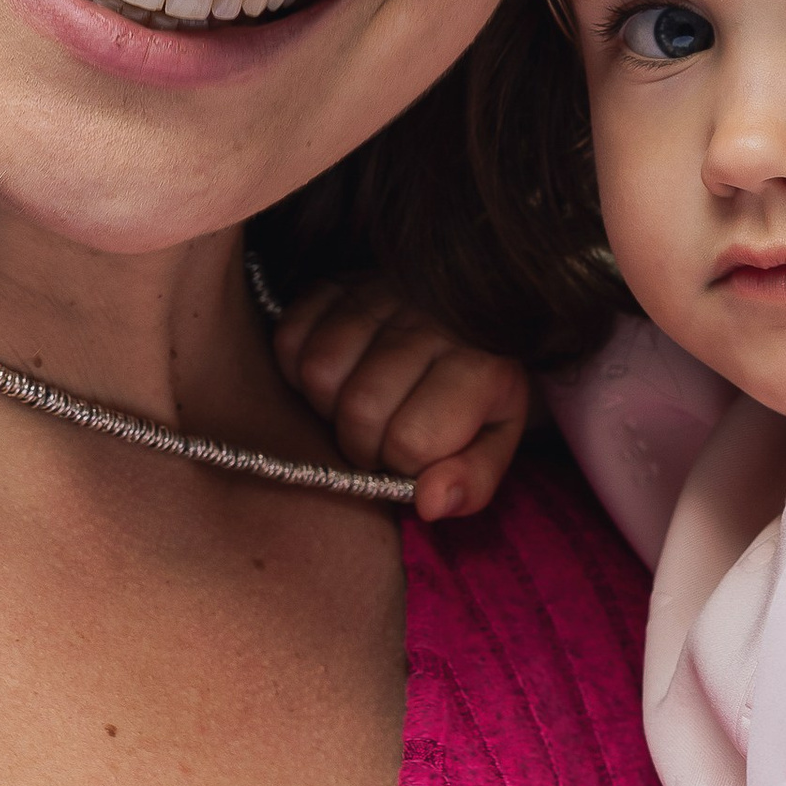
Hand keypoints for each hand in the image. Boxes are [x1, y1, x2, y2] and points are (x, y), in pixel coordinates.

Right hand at [277, 279, 529, 522]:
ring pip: (319, 371)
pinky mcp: (338, 282)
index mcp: (478, 366)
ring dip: (326, 408)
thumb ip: (474, 479)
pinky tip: (334, 377)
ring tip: (354, 409)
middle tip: (378, 440)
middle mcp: (429, 321)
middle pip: (360, 408)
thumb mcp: (495, 439)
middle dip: (361, 446)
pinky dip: (297, 367)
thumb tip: (430, 503)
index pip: (411, 440)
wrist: (470, 313)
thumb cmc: (478, 390)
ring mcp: (381, 294)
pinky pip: (290, 335)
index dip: (402, 464)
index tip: (413, 456)